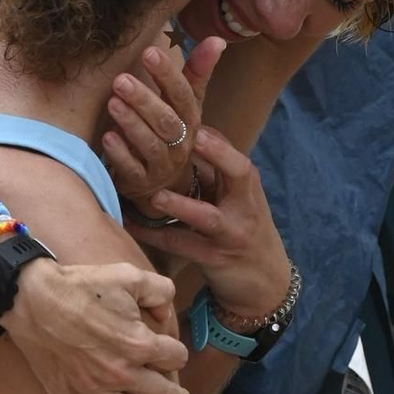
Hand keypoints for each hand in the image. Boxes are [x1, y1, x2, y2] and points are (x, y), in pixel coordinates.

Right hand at [4, 255, 188, 393]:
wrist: (32, 297)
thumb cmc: (81, 284)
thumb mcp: (129, 276)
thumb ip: (158, 291)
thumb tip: (166, 312)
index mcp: (139, 344)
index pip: (174, 356)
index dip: (175, 350)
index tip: (168, 346)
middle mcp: (120, 374)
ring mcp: (93, 390)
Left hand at [103, 34, 223, 213]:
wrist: (164, 184)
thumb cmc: (172, 133)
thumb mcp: (186, 105)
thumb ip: (197, 72)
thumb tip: (217, 39)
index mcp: (190, 119)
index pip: (182, 94)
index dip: (168, 74)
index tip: (149, 52)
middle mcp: (180, 142)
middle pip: (166, 120)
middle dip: (144, 100)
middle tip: (121, 80)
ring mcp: (161, 164)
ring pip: (150, 144)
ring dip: (131, 123)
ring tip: (113, 102)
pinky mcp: (141, 181)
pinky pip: (131, 168)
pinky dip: (120, 153)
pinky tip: (107, 137)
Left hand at [131, 124, 290, 324]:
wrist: (263, 280)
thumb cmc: (244, 228)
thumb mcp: (237, 197)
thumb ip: (216, 169)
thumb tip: (185, 131)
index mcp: (247, 186)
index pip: (235, 152)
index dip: (215, 135)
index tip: (190, 113)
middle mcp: (244, 206)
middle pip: (238, 173)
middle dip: (218, 153)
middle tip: (193, 138)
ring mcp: (230, 234)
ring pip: (207, 217)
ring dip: (181, 205)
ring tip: (155, 194)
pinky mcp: (212, 259)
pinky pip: (180, 245)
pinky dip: (154, 235)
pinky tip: (131, 224)